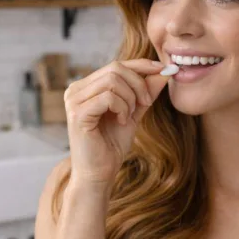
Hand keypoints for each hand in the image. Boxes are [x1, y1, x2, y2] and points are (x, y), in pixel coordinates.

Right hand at [64, 59, 175, 191]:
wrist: (99, 173)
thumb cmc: (111, 145)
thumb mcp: (133, 113)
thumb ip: (145, 92)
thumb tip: (164, 71)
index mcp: (86, 86)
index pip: (116, 65)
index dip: (141, 64)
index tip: (164, 70)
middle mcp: (76, 89)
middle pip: (115, 68)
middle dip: (138, 84)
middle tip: (145, 104)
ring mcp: (74, 100)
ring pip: (113, 81)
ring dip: (130, 99)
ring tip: (129, 116)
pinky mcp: (77, 113)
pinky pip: (108, 98)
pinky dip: (122, 108)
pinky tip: (121, 122)